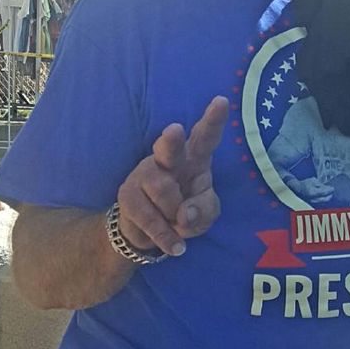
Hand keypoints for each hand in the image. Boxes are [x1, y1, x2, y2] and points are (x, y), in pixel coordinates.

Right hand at [115, 96, 228, 257]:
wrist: (150, 233)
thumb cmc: (184, 212)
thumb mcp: (205, 214)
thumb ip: (205, 211)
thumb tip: (186, 213)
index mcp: (194, 159)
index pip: (205, 137)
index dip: (213, 120)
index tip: (221, 101)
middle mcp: (168, 161)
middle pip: (169, 148)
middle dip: (171, 139)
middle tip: (174, 130)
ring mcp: (145, 175)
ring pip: (162, 189)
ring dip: (175, 213)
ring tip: (179, 224)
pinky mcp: (127, 196)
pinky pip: (149, 217)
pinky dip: (166, 236)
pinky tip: (176, 247)